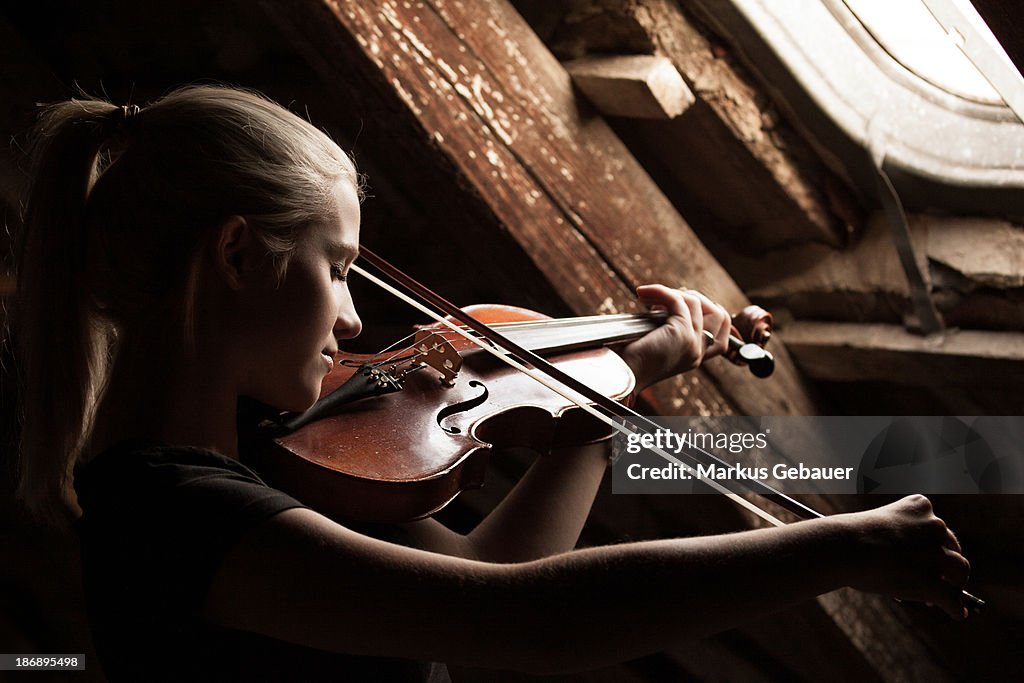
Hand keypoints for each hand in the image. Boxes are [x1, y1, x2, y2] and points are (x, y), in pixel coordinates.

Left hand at [619, 285, 731, 390]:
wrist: (618, 375)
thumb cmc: (628, 359)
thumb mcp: (657, 343)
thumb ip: (670, 327)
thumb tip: (669, 299)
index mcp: (695, 357)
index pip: (722, 331)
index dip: (709, 310)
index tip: (683, 300)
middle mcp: (699, 351)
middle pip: (718, 314)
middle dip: (693, 297)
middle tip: (665, 297)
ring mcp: (694, 343)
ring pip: (696, 302)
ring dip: (671, 292)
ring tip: (648, 296)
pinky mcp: (682, 333)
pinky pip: (677, 300)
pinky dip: (659, 291)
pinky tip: (642, 293)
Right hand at [842, 495, 970, 618]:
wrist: (844, 547)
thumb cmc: (849, 536)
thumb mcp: (877, 524)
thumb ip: (897, 538)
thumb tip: (907, 567)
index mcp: (920, 506)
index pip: (935, 527)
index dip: (933, 544)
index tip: (927, 554)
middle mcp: (934, 526)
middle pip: (952, 547)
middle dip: (946, 564)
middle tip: (942, 577)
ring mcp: (937, 554)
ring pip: (959, 570)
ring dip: (955, 583)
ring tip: (950, 595)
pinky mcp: (934, 583)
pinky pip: (952, 599)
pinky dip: (955, 608)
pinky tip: (955, 613)